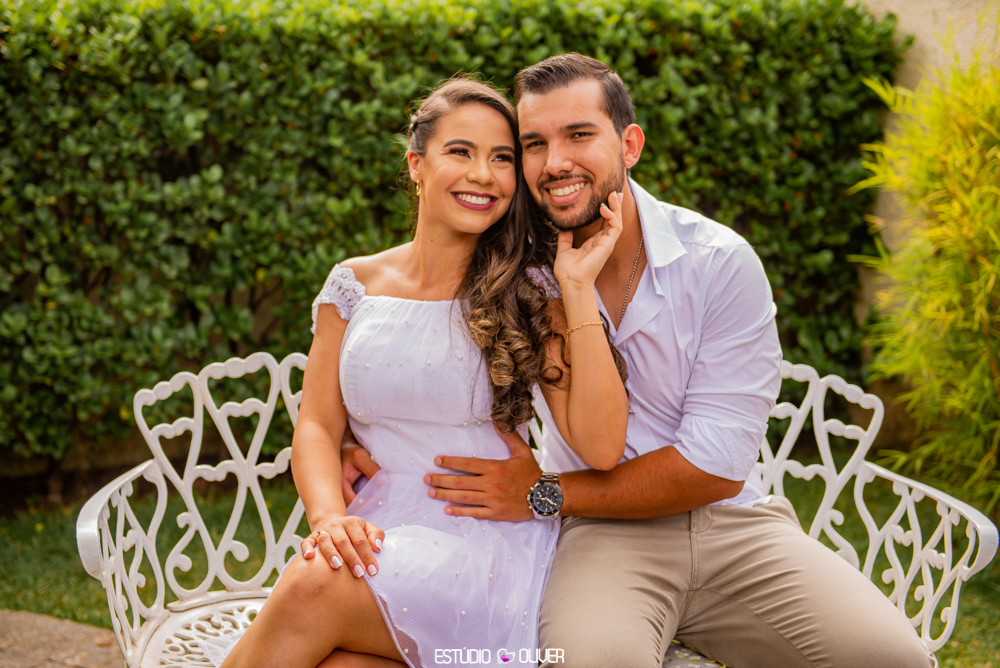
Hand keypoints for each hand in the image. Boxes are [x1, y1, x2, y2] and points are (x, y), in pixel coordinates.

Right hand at [299, 516, 384, 576]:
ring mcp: (323, 531)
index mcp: (351, 523)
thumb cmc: (354, 532)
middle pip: (343, 542)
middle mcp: (336, 526)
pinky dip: (307, 548)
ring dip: (331, 553)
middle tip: (359, 573)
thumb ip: (376, 535)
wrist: (333, 525)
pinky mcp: (311, 537)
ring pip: (325, 540)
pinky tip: (311, 557)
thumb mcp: (367, 528)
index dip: (367, 555)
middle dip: (352, 558)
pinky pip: (306, 541)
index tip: (373, 570)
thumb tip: (378, 547)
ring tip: (338, 566)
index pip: (361, 540)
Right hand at [340, 442, 381, 503]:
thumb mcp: (360, 455)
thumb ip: (371, 468)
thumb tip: (384, 482)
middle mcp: (339, 492)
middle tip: (381, 503)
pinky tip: (375, 498)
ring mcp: (343, 493)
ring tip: (379, 501)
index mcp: (339, 484)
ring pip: (353, 506)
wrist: (344, 449)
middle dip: (366, 507)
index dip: (366, 503)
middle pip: (351, 507)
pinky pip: (355, 501)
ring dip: (366, 506)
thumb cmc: (350, 451)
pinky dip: (365, 501)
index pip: (351, 501)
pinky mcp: (348, 492)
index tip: (379, 498)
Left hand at [424, 425, 541, 520]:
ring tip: (432, 492)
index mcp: (495, 467)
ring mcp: (492, 500)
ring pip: (463, 497)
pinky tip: (447, 509)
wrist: (545, 496)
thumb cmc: (532, 473)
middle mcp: (491, 484)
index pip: (467, 464)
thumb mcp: (522, 451)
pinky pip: (474, 513)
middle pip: (460, 482)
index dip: (450, 462)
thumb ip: (509, 436)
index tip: (437, 461)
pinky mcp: (495, 513)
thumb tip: (498, 422)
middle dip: (440, 480)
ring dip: (445, 495)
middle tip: (427, 479)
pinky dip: (459, 511)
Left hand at [553, 190, 623, 289]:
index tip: (606, 198)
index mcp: (594, 243)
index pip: (604, 223)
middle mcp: (602, 242)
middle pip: (613, 220)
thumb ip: (565, 238)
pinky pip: (615, 226)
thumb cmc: (567, 271)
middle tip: (615, 192)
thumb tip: (563, 227)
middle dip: (615, 205)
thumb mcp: (564, 250)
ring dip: (616, 207)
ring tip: (614, 194)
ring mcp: (607, 243)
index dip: (606, 210)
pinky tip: (604, 208)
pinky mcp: (608, 245)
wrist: (571, 282)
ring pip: (617, 221)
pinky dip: (611, 215)